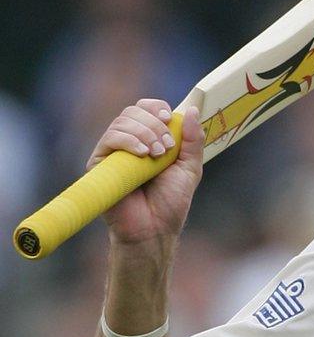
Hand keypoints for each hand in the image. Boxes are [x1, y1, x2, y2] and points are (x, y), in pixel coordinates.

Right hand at [87, 99, 204, 245]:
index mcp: (149, 140)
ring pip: (121, 122)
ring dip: (144, 132)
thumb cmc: (170, 201)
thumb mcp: (190, 167)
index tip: (169, 118)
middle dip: (154, 123)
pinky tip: (142, 153)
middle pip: (133, 111)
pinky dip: (128, 140)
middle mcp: (128, 143)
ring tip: (157, 154)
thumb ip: (193, 140)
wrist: (154, 229)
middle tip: (167, 146)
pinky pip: (109, 139)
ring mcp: (112, 153)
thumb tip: (191, 110)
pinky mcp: (99, 165)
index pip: (146, 109)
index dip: (157, 107)